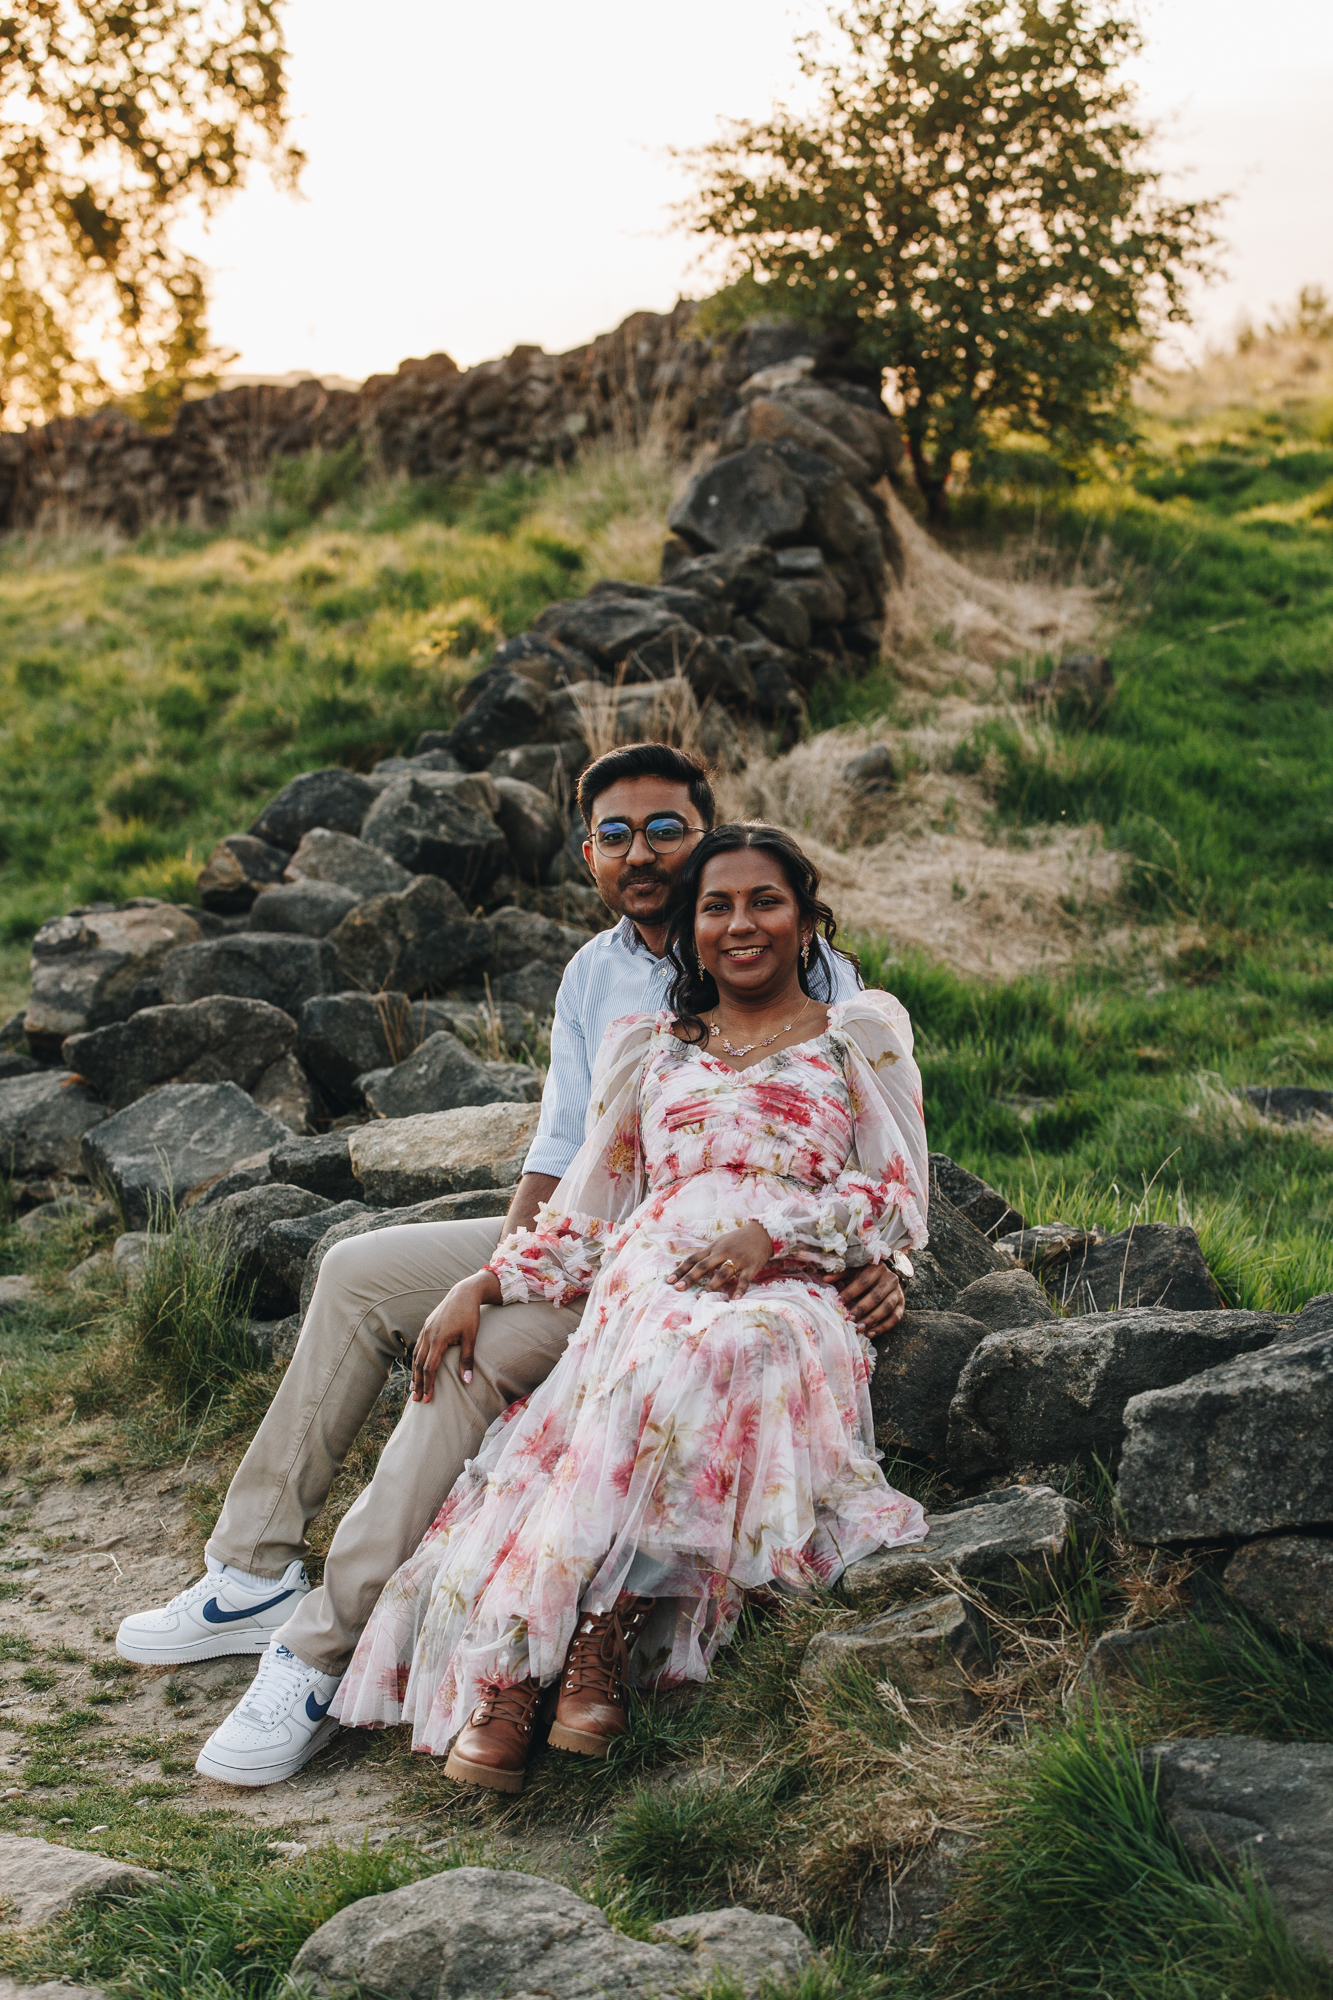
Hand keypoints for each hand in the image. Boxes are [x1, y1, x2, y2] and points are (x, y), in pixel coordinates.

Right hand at [411, 1270, 501, 1401]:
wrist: (463, 1293)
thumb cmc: (469, 1315)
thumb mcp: (471, 1337)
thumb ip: (467, 1360)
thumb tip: (467, 1382)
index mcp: (438, 1339)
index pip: (430, 1368)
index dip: (428, 1385)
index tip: (428, 1399)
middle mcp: (428, 1335)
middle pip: (419, 1364)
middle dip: (418, 1383)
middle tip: (417, 1399)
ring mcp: (425, 1330)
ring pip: (416, 1356)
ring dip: (414, 1373)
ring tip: (413, 1388)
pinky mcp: (426, 1326)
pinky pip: (418, 1347)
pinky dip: (416, 1360)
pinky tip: (417, 1367)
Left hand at [669, 1221, 774, 1299]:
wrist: (762, 1232)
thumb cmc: (736, 1240)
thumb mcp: (717, 1243)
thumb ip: (700, 1254)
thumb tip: (677, 1261)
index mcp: (713, 1248)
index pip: (693, 1258)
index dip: (681, 1269)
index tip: (669, 1280)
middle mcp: (723, 1253)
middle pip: (704, 1265)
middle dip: (690, 1277)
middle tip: (678, 1288)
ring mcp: (737, 1259)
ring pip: (722, 1273)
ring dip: (711, 1285)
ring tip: (701, 1296)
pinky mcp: (751, 1266)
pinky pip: (744, 1279)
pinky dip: (740, 1289)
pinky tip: (734, 1299)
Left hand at [836, 1261, 904, 1335]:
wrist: (893, 1271)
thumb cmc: (868, 1272)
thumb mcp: (855, 1269)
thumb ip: (841, 1274)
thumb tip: (825, 1278)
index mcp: (876, 1269)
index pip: (863, 1282)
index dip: (850, 1292)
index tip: (838, 1303)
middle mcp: (889, 1280)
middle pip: (875, 1296)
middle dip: (861, 1309)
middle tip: (849, 1319)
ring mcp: (897, 1293)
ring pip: (886, 1308)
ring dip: (872, 1320)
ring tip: (859, 1329)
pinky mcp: (902, 1304)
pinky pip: (895, 1318)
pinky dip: (883, 1327)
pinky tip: (871, 1333)